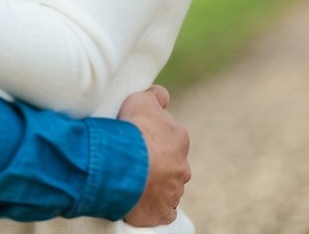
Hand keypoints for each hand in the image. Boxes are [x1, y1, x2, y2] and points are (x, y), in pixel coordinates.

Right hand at [119, 85, 190, 226]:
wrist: (126, 166)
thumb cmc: (135, 130)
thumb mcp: (143, 99)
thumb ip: (156, 96)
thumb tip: (162, 95)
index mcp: (179, 139)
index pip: (172, 137)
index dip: (155, 136)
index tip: (141, 137)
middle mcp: (182, 167)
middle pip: (171, 163)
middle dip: (158, 162)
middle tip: (136, 159)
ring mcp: (175, 191)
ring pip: (167, 187)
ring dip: (155, 184)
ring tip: (134, 179)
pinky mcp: (164, 212)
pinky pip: (162, 211)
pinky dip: (154, 207)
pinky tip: (141, 200)